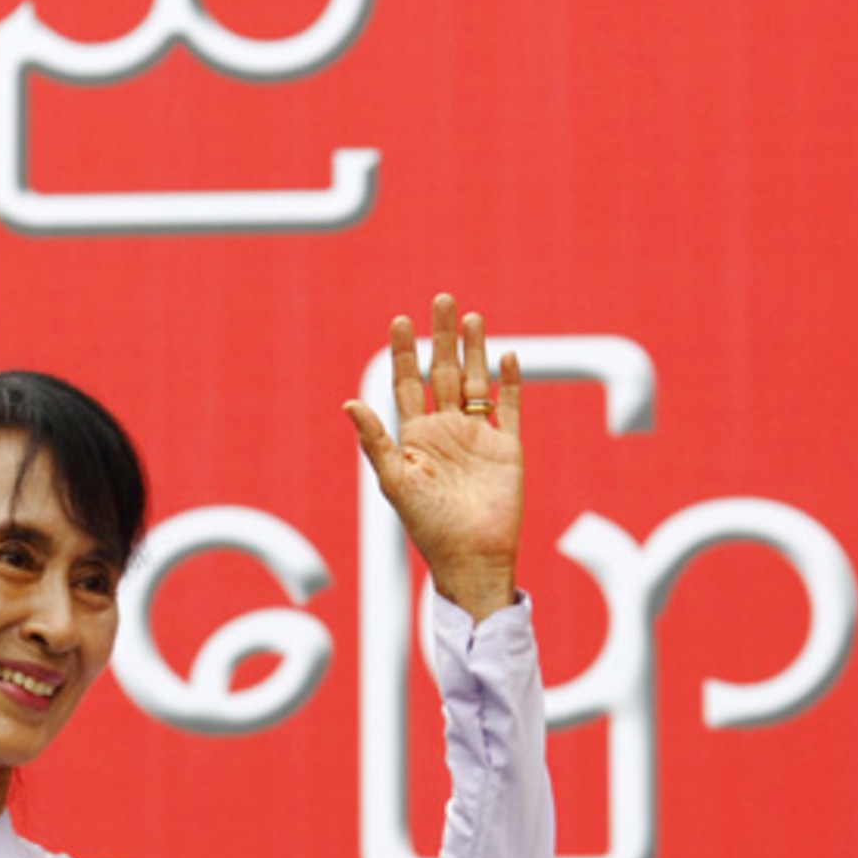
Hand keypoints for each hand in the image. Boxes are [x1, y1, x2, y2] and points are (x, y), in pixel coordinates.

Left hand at [345, 294, 523, 622]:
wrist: (472, 557)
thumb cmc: (427, 525)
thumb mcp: (394, 481)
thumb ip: (375, 440)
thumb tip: (348, 403)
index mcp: (416, 437)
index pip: (407, 384)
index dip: (404, 352)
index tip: (400, 320)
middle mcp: (446, 432)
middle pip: (442, 373)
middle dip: (442, 337)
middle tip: (441, 300)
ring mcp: (477, 438)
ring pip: (475, 382)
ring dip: (474, 351)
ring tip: (473, 317)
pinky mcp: (507, 448)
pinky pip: (509, 407)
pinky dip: (509, 383)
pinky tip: (506, 357)